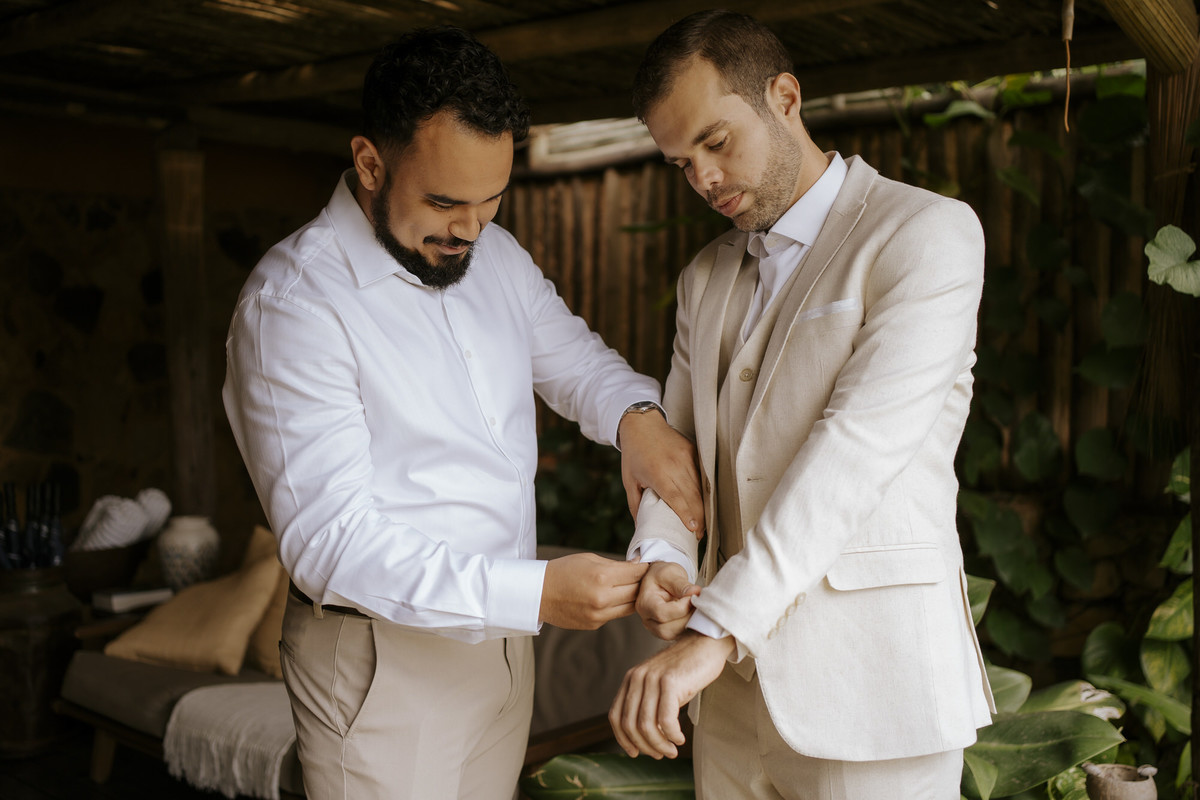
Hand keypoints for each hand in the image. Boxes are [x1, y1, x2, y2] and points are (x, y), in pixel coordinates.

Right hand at [540, 553, 648, 629]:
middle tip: (642, 576)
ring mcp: (599, 615)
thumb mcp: (590, 559)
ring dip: (633, 597)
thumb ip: (617, 564)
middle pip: (637, 592)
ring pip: (630, 607)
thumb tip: (639, 564)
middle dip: (641, 582)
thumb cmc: (564, 570)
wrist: (539, 593)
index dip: (644, 567)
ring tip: (630, 587)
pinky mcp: (595, 624)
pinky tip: (613, 597)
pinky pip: (616, 615)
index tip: (647, 564)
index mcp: (602, 577)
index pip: (637, 573)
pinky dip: (618, 606)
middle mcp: (603, 598)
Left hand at [609, 630, 733, 758]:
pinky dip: (672, 735)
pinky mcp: (670, 682)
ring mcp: (653, 679)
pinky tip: (680, 738)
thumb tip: (643, 741)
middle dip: (645, 746)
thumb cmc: (685, 671)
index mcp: (631, 679)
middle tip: (661, 754)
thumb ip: (647, 706)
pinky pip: (666, 720)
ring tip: (672, 750)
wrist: (705, 644)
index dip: (623, 739)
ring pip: (647, 725)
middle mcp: (637, 678)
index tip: (636, 753)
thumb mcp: (659, 687)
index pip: (615, 716)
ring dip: (659, 745)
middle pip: (630, 724)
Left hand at [618, 410, 703, 536]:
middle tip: (700, 534)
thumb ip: (635, 505)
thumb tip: (640, 527)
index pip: (676, 498)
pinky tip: (704, 503)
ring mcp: (686, 457)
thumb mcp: (629, 481)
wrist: (642, 424)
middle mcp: (675, 465)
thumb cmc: (633, 455)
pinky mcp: (693, 451)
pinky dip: (704, 489)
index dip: (687, 515)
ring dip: (703, 505)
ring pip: (700, 486)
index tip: (694, 529)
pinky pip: (701, 474)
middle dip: (699, 517)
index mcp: (658, 473)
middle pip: (692, 495)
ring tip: (703, 523)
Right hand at [636, 562, 699, 640]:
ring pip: (675, 634)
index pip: (662, 613)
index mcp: (645, 603)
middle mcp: (648, 619)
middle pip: (668, 628)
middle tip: (699, 602)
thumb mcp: (670, 573)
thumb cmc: (662, 575)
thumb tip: (695, 592)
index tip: (693, 596)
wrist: (661, 580)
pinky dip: (690, 625)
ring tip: (697, 607)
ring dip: (691, 622)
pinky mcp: (667, 631)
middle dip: (687, 616)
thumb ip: (681, 584)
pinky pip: (680, 634)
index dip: (681, 607)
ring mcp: (656, 628)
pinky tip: (695, 613)